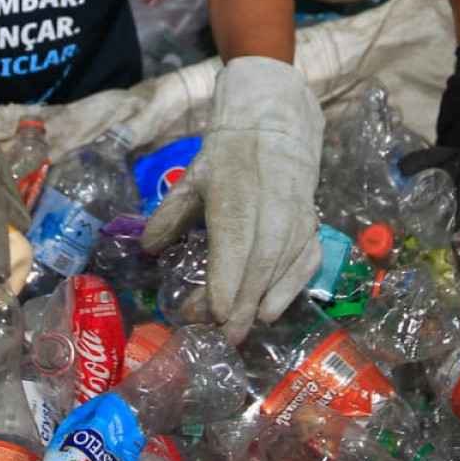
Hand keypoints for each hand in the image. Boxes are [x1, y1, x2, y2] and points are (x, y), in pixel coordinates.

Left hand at [141, 57, 322, 340]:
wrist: (277, 122)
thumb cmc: (229, 155)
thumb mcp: (192, 178)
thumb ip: (169, 217)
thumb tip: (147, 251)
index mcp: (236, 194)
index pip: (233, 246)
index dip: (223, 284)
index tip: (208, 313)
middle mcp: (271, 208)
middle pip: (257, 267)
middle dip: (236, 308)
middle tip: (216, 338)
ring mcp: (297, 217)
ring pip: (281, 270)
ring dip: (257, 305)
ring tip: (233, 331)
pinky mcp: (312, 224)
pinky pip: (304, 265)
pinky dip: (288, 291)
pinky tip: (268, 312)